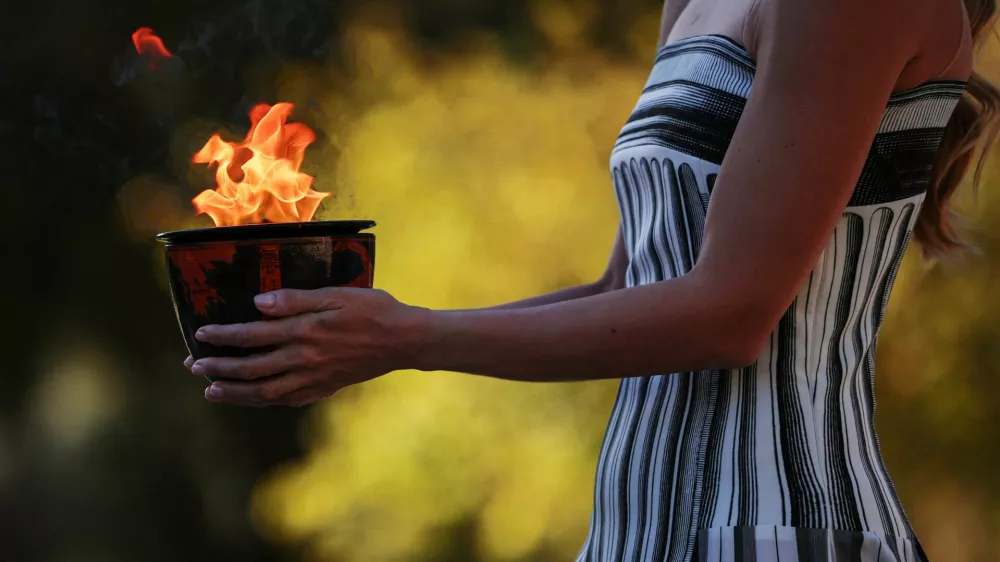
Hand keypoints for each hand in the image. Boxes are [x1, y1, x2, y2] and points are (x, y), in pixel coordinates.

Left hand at [184, 287, 425, 406]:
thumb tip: (258, 304)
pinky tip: (253, 398)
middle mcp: (305, 359)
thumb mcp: (336, 294)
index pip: (253, 335)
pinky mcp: (325, 387)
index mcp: (305, 331)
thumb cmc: (372, 309)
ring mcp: (314, 378)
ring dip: (235, 392)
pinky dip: (265, 401)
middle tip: (194, 366)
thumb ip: (296, 299)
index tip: (201, 334)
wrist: (405, 340)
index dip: (224, 336)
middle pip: (252, 367)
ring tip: (211, 391)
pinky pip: (288, 399)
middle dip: (219, 367)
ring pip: (265, 391)